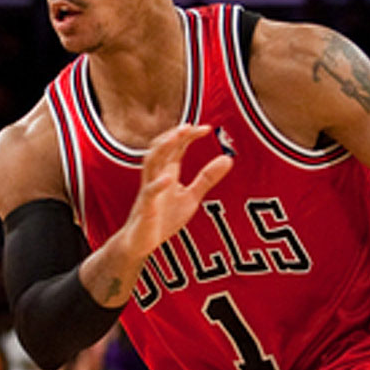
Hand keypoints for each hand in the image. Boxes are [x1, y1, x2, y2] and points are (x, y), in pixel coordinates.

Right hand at [123, 124, 233, 257]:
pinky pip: (149, 193)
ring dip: (162, 148)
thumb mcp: (191, 197)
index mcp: (167, 172)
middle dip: (173, 135)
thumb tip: (228, 158)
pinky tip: (169, 179)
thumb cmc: (164, 218)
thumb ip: (207, 178)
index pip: (176, 147)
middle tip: (189, 126)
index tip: (207, 128)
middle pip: (160, 148)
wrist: (140, 243)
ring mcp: (148, 191)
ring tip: (176, 137)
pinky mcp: (145, 208)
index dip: (188, 135)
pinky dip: (157, 184)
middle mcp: (156, 176)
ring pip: (150, 163)